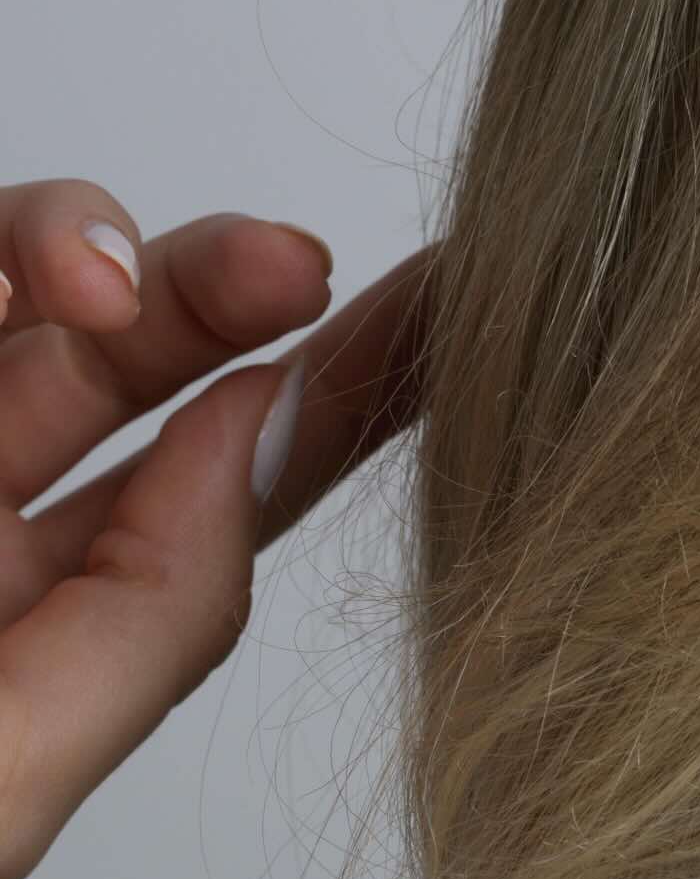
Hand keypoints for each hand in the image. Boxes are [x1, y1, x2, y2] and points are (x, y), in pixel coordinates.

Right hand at [0, 183, 422, 878]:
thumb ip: (139, 628)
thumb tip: (260, 440)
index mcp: (0, 639)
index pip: (202, 492)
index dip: (337, 390)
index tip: (473, 307)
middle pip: (96, 360)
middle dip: (208, 287)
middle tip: (291, 269)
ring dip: (61, 239)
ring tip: (87, 279)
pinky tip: (20, 271)